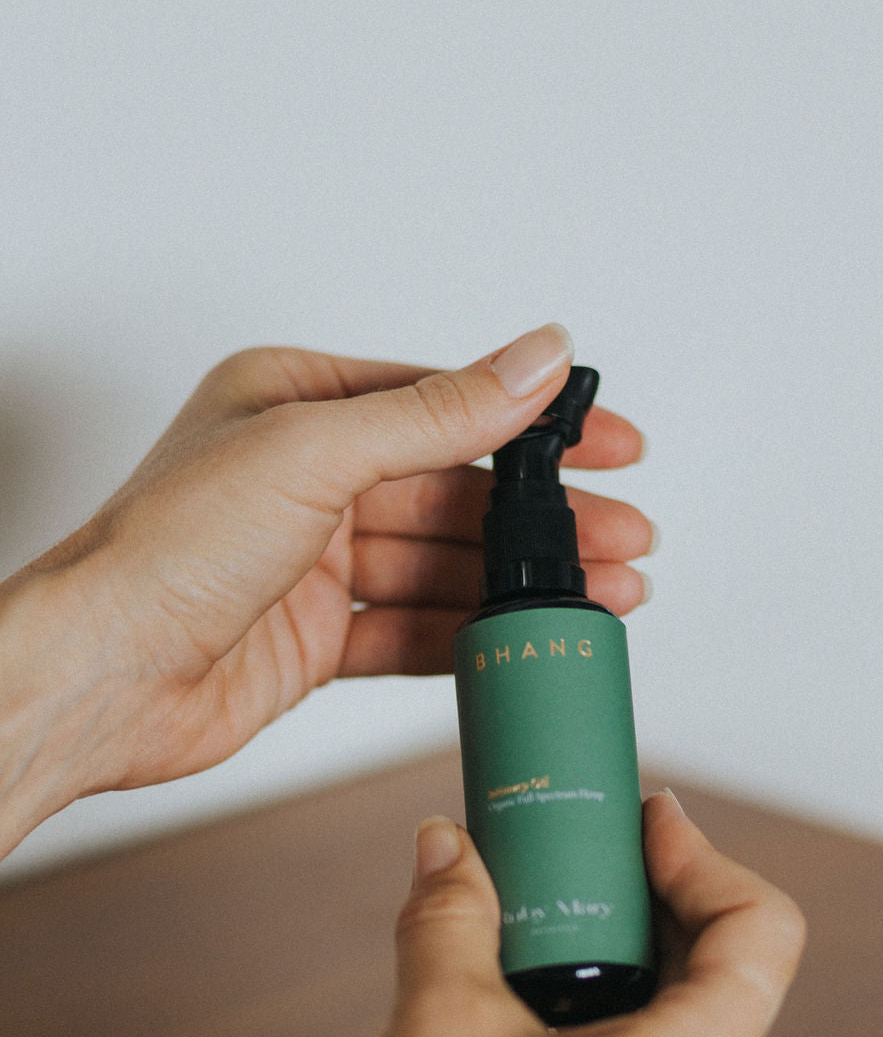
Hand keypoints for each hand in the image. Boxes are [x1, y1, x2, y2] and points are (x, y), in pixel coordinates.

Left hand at [0, 324, 652, 852]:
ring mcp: (316, 561)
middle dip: (545, 520)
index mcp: (298, 402)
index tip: (610, 441)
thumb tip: (535, 359)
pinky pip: (416, 630)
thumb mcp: (317, 452)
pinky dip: (475, 637)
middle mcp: (309, 476)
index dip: (534, 425)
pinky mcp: (319, 636)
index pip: (445, 403)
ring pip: (446, 565)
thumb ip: (440, 414)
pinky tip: (530, 642)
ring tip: (604, 598)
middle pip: (457, 492)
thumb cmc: (167, 550)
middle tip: (627, 538)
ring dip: (523, 584)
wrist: (102, 677)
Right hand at [197, 791, 804, 1036]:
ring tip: (535, 911)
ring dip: (611, 955)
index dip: (709, 858)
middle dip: (646, 898)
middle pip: (715, 975)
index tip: (646, 823)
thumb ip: (453, 915)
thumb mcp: (439, 1016)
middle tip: (580, 852)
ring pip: (669, 1027)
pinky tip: (509, 990)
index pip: (761, 935)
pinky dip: (588, 1013)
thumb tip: (447, 850)